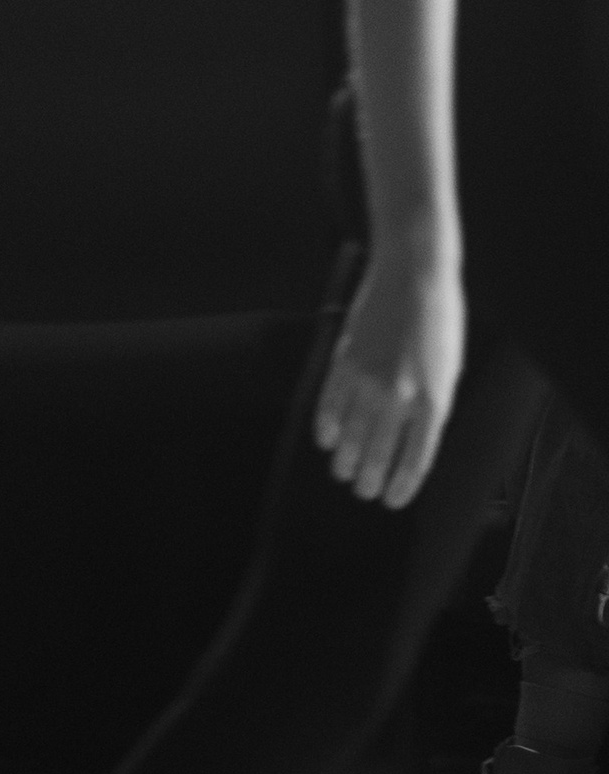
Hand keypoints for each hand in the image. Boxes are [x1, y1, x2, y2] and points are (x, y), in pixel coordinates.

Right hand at [313, 240, 464, 508]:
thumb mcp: (449, 368)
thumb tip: (409, 438)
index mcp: (435, 400)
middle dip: (369, 479)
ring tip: (343, 473)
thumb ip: (431, 405)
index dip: (401, 486)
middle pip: (378, 453)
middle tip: (363, 491)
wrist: (414, 274)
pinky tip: (326, 441)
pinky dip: (325, 427)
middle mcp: (400, 396)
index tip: (391, 500)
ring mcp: (368, 379)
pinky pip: (329, 405)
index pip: (415, 460)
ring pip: (349, 435)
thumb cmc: (440, 320)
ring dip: (345, 460)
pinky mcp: (344, 361)